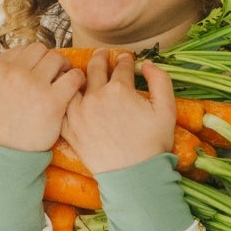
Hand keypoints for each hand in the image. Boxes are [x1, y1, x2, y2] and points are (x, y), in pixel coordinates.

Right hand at [0, 39, 84, 151]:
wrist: (4, 155)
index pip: (23, 49)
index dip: (31, 60)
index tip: (35, 74)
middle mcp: (16, 74)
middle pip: (42, 50)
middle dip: (48, 60)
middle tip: (52, 75)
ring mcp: (36, 86)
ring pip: (58, 59)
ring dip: (64, 67)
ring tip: (62, 81)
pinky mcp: (54, 102)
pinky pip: (74, 77)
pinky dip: (77, 79)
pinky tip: (73, 89)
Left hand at [59, 51, 177, 173]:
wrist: (133, 176)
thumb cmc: (153, 144)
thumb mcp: (167, 109)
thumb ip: (160, 80)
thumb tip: (147, 63)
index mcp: (120, 89)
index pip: (121, 66)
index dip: (125, 60)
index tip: (126, 59)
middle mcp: (96, 96)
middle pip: (95, 68)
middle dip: (101, 58)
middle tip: (102, 54)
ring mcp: (79, 113)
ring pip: (74, 85)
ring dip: (79, 75)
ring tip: (82, 73)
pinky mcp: (70, 129)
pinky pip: (63, 108)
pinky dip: (65, 98)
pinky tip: (69, 96)